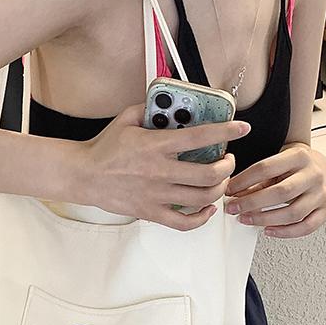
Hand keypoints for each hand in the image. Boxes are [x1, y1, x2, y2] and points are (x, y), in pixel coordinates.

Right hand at [76, 103, 250, 230]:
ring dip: (219, 188)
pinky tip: (207, 208)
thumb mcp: (126, 118)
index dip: (227, 131)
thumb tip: (171, 102)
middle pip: (209, 173)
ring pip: (202, 197)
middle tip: (227, 160)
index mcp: (156, 145)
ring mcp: (157, 195)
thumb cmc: (104, 149)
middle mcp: (160, 171)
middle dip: (227, 166)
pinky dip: (202, 217)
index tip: (242, 127)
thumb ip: (150, 109)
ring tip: (220, 180)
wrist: (83, 175)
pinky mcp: (151, 212)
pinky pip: (184, 222)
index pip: (200, 136)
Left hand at [224, 143, 325, 237]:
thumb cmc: (294, 166)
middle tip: (234, 209)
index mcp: (299, 156)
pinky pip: (307, 227)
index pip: (266, 169)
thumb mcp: (276, 163)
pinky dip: (285, 232)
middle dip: (252, 203)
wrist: (322, 167)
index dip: (243, 181)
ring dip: (265, 219)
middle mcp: (314, 174)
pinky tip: (269, 230)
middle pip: (281, 192)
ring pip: (293, 213)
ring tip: (247, 219)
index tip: (229, 190)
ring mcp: (322, 193)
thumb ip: (256, 179)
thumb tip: (234, 194)